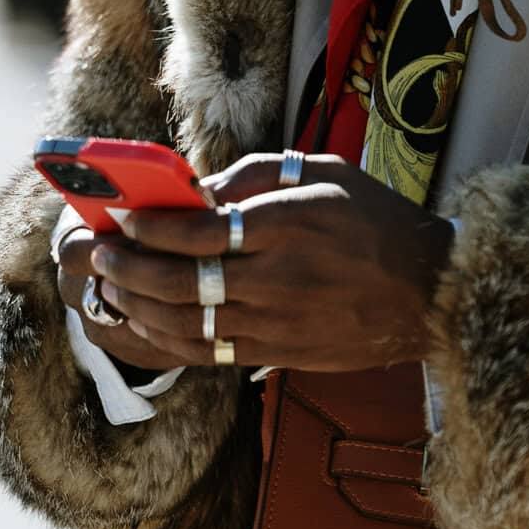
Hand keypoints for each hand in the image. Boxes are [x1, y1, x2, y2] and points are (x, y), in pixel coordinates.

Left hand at [82, 154, 454, 372]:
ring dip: (137, 307)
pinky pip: (207, 352)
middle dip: (127, 269)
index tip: (120, 216)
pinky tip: (142, 323)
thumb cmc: (375, 222)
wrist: (429, 293)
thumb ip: (255, 177)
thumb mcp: (324, 174)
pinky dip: (164, 339)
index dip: (149, 226)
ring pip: (187, 323)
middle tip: (99, 255)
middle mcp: (280, 277)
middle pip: (182, 281)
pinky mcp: (279, 354)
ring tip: (109, 289)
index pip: (199, 230)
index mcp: (290, 224)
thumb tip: (193, 190)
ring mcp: (278, 322)